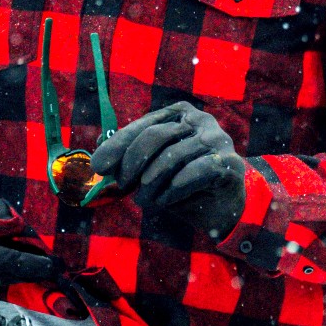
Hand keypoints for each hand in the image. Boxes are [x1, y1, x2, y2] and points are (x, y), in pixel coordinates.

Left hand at [91, 102, 244, 239]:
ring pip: (173, 156)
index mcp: (178, 115)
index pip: (142, 126)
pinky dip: (176, 187)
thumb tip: (96, 153)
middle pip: (156, 136)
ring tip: (145, 200)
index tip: (98, 166)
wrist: (222, 210)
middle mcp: (199, 120)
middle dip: (132, 164)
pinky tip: (166, 199)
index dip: (118, 145)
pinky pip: (196, 170)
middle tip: (123, 186)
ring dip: (152, 184)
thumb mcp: (150, 173)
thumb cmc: (182, 187)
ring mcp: (217, 139)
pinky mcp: (229, 162)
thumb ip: (128, 160)